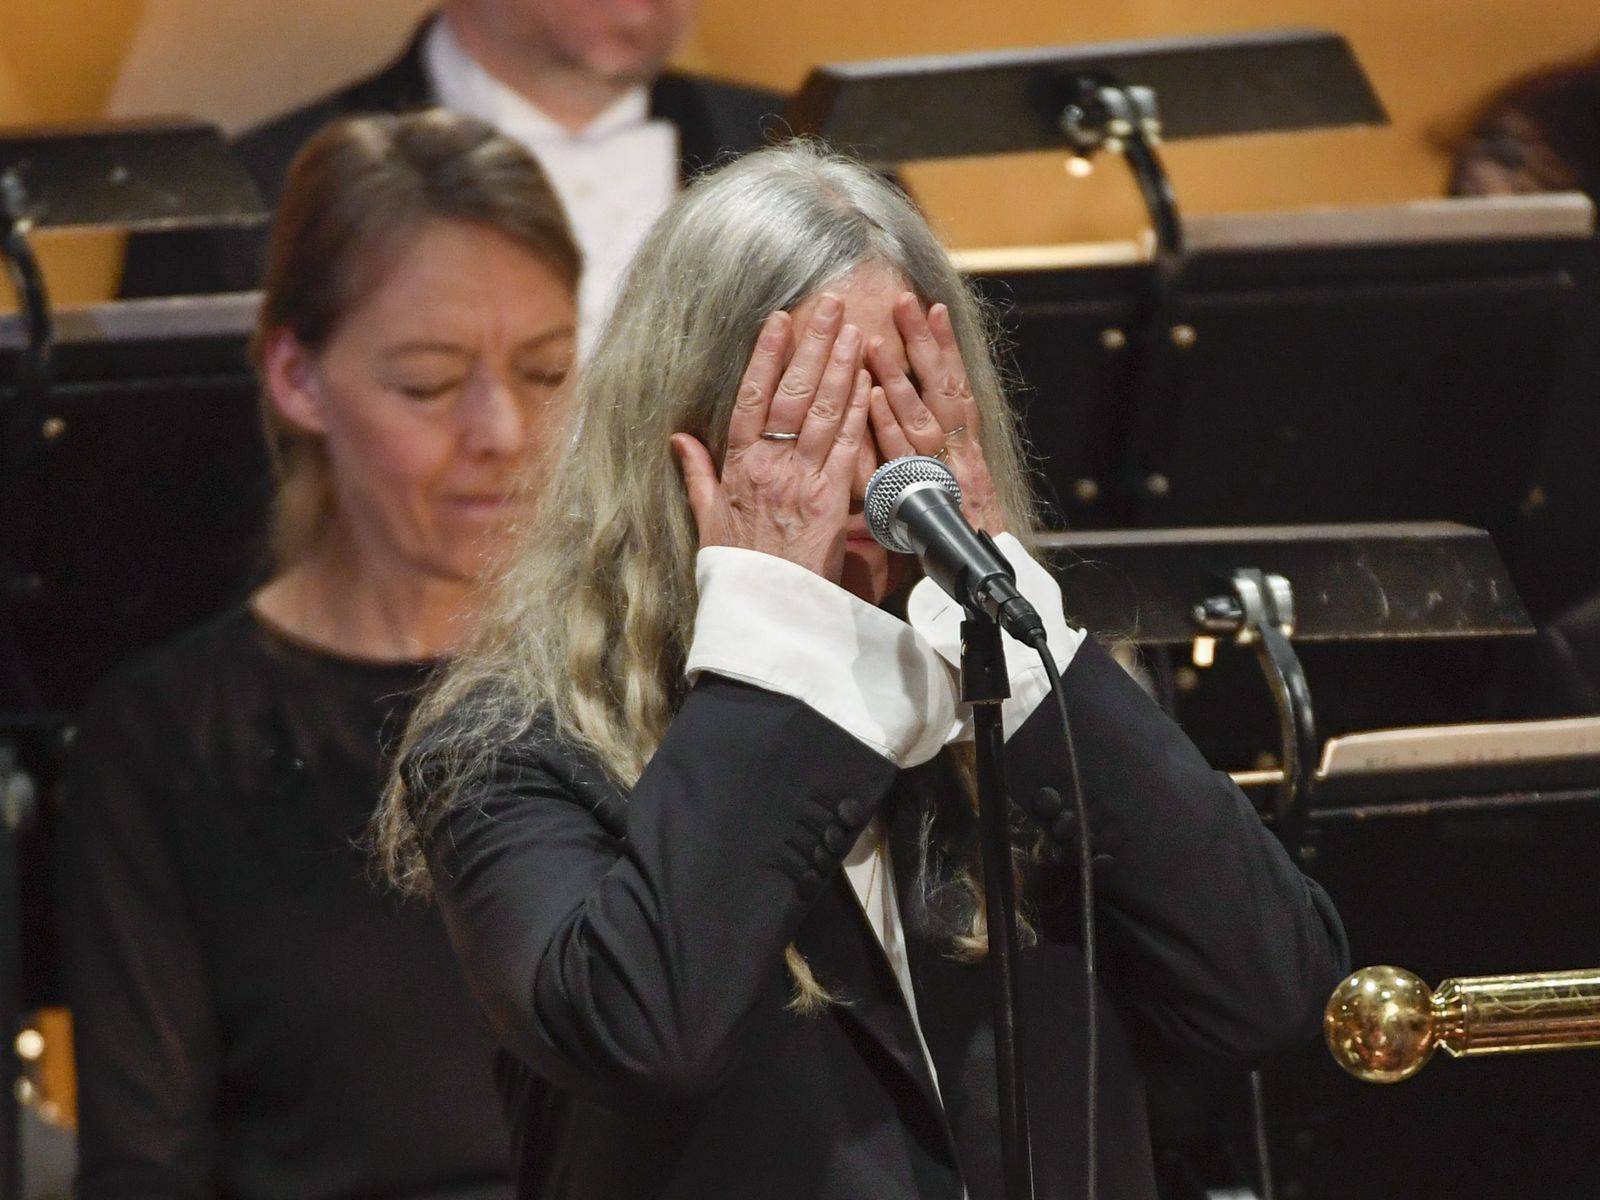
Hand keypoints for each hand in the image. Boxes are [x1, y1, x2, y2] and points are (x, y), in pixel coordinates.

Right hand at [672, 297, 871, 582]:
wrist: (763, 610)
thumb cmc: (735, 570)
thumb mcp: (705, 519)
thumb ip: (697, 474)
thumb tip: (678, 438)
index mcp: (738, 467)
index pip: (752, 397)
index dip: (767, 355)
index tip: (779, 319)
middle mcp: (770, 465)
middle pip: (793, 393)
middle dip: (812, 345)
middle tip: (831, 304)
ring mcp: (802, 480)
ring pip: (823, 411)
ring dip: (841, 366)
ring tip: (854, 328)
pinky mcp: (831, 499)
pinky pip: (847, 447)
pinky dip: (858, 412)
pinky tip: (869, 382)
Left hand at [864, 293, 1004, 534]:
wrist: (980, 582)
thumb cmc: (954, 540)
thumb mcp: (941, 491)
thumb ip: (920, 458)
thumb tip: (893, 418)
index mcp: (964, 450)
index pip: (952, 387)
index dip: (942, 348)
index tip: (931, 309)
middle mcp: (960, 455)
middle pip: (940, 388)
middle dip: (923, 344)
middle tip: (907, 301)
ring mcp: (946, 474)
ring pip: (921, 416)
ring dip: (900, 374)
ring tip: (879, 337)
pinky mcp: (929, 498)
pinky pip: (904, 456)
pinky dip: (889, 426)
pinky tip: (873, 397)